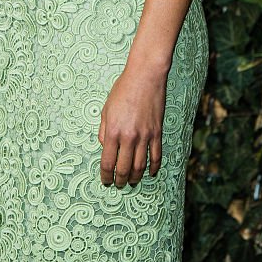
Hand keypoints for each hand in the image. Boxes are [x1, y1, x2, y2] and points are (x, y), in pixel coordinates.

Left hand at [98, 63, 167, 187]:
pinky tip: (150, 173)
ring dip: (135, 178)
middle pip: (124, 169)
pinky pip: (156, 156)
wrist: (145, 76)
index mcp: (113, 131)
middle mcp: (129, 137)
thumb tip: (105, 147)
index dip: (106, 175)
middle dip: (120, 180)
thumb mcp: (106, 109)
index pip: (108, 162)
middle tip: (118, 184)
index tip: (105, 180)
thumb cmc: (123, 90)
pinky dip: (153, 168)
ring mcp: (145, 136)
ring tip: (131, 181)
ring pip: (140, 166)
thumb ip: (104, 131)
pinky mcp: (157, 133)